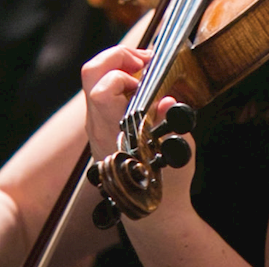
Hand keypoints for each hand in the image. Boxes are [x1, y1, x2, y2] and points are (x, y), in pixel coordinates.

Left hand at [81, 46, 198, 223]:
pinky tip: (145, 87)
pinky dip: (123, 81)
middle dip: (118, 56)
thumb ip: (172, 125)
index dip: (124, 71)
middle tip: (145, 59)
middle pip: (91, 72)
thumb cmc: (165, 185)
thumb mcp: (177, 154)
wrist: (151, 212)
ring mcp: (96, 125)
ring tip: (149, 70)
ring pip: (95, 79)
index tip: (150, 71)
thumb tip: (169, 101)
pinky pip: (104, 91)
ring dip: (121, 66)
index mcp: (113, 131)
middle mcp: (98, 125)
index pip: (102, 88)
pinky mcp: (101, 126)